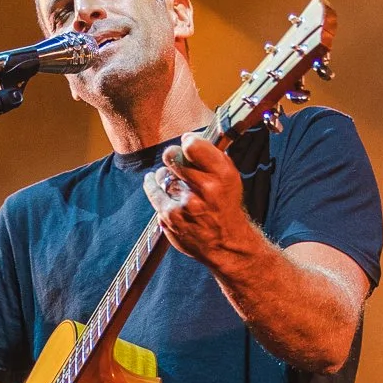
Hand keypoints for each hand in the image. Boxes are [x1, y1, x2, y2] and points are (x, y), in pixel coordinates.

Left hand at [149, 132, 252, 268]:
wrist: (226, 244)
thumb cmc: (226, 206)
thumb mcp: (230, 178)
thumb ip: (212, 157)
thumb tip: (188, 138)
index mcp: (223, 175)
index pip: (193, 145)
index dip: (188, 142)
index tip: (187, 144)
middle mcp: (205, 189)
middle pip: (173, 156)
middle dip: (173, 156)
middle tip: (177, 161)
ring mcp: (186, 204)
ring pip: (162, 174)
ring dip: (166, 174)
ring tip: (175, 180)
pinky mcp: (170, 217)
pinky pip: (154, 191)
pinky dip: (153, 185)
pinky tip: (152, 181)